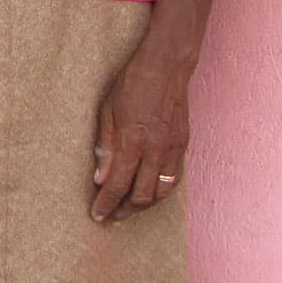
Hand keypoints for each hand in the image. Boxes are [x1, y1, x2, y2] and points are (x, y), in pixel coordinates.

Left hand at [90, 51, 190, 221]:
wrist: (165, 66)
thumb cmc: (131, 84)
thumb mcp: (107, 111)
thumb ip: (105, 147)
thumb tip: (99, 179)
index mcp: (133, 141)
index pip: (118, 184)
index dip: (107, 204)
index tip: (98, 215)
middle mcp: (156, 149)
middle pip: (142, 195)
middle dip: (125, 210)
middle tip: (111, 216)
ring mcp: (173, 148)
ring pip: (161, 192)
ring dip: (144, 205)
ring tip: (128, 208)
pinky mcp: (184, 145)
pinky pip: (173, 178)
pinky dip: (160, 190)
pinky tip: (149, 191)